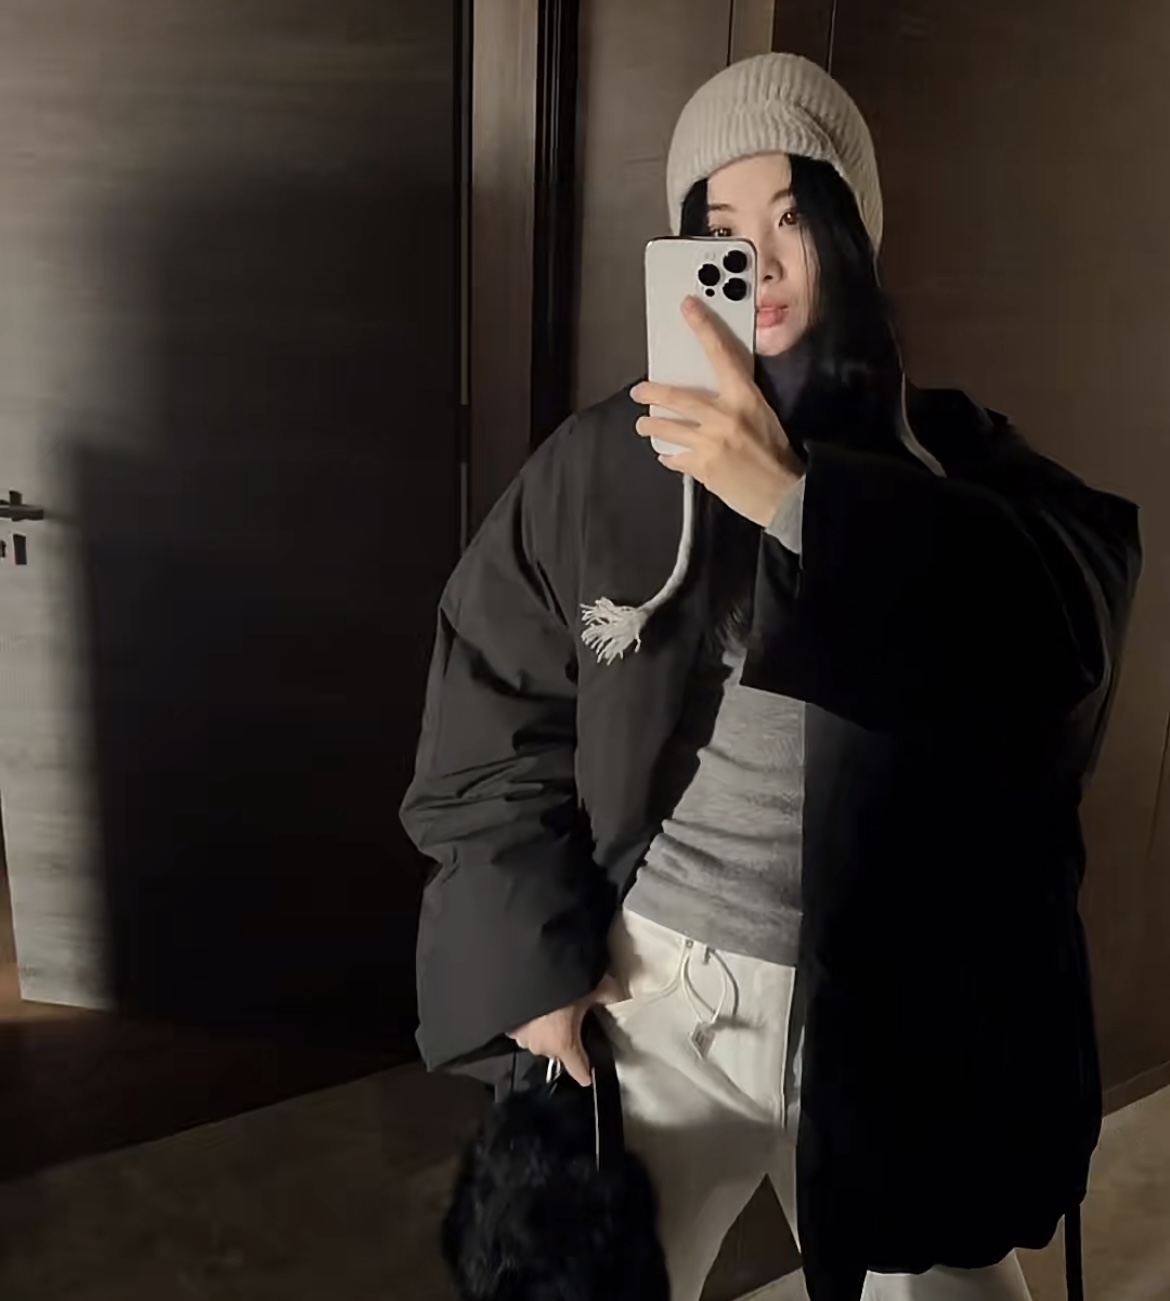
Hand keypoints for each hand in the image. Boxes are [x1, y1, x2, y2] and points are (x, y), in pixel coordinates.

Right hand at [508, 972, 624, 1086]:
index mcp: (564, 1044)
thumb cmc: (559, 984)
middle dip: (564, 1039)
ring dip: (544, 1031)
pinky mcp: (508, 1026)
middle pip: (558, 1052)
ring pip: (539, 1041)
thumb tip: (619, 995)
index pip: (578, 1070)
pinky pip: (523, 1030)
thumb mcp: (591, 988)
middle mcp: (542, 1047)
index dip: (584, 1072)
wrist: (526, 968)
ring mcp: (522, 1038)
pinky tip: (534, 1008)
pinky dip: (529, 1023)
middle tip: (568, 1018)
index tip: (587, 1077)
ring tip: (550, 1011)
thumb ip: (607, 995)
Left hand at [631, 296, 802, 526]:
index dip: (703, 328)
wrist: (783, 494)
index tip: (688, 308)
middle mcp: (724, 417)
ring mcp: (709, 444)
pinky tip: (667, 455)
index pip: (721, 355)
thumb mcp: (764, 416)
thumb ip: (738, 402)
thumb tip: (713, 394)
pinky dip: (669, 456)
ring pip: (667, 429)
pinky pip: (675, 458)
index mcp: (745, 398)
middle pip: (677, 397)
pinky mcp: (701, 468)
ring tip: (644, 426)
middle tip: (639, 391)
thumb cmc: (777, 455)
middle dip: (652, 393)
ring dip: (651, 427)